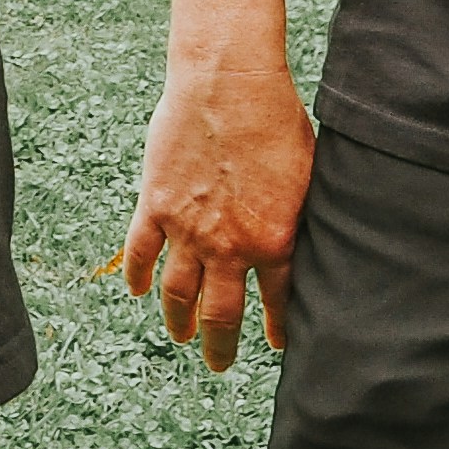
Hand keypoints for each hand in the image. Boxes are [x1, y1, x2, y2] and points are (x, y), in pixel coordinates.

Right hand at [123, 56, 315, 369]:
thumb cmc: (278, 120)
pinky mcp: (156, 205)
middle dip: (221, 346)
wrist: (229, 83)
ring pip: (177, 293)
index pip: (277, 302)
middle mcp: (229, 246)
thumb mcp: (308, 177)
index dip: (277, 328)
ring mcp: (187, 229)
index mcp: (274, 240)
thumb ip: (301, 219)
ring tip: (181, 336)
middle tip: (220, 365)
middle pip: (221, 314)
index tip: (277, 344)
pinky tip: (135, 291)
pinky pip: (140, 252)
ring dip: (178, 321)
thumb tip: (312, 243)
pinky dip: (135, 276)